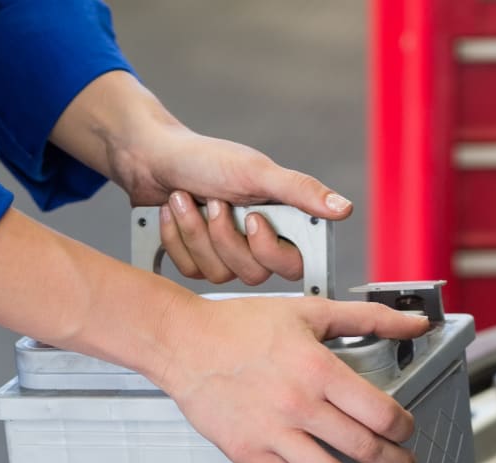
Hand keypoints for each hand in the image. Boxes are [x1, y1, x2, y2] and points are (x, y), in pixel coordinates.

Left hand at [50, 73, 352, 283]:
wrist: (151, 155)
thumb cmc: (205, 157)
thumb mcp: (256, 172)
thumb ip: (301, 192)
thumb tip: (344, 208)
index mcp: (280, 225)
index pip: (293, 266)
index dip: (270, 251)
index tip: (252, 219)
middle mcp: (256, 245)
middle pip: (253, 274)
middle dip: (225, 237)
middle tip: (214, 201)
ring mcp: (226, 257)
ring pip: (219, 275)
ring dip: (196, 232)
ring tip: (186, 198)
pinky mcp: (197, 262)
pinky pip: (191, 271)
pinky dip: (177, 237)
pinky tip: (174, 211)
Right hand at [159, 295, 428, 462]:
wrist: (183, 343)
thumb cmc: (239, 327)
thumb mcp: (311, 311)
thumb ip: (369, 317)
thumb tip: (415, 322)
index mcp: (317, 369)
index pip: (379, 411)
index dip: (403, 428)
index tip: (406, 431)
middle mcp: (298, 404)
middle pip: (363, 447)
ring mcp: (273, 433)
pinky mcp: (251, 454)